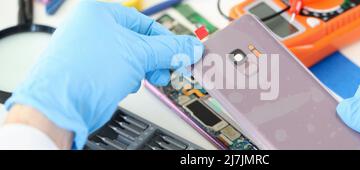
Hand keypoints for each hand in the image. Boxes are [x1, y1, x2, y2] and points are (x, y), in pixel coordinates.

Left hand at [4, 1, 202, 148]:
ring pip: (130, 58)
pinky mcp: (90, 71)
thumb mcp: (139, 55)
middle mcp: (91, 29)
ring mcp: (89, 51)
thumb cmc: (82, 74)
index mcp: (98, 13)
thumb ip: (169, 50)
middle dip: (156, 58)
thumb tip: (190, 47)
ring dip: (144, 69)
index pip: (145, 23)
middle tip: (170, 68)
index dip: (167, 40)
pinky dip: (129, 77)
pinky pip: (119, 70)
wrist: (60, 108)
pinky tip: (129, 84)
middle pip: (139, 41)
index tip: (182, 53)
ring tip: (150, 78)